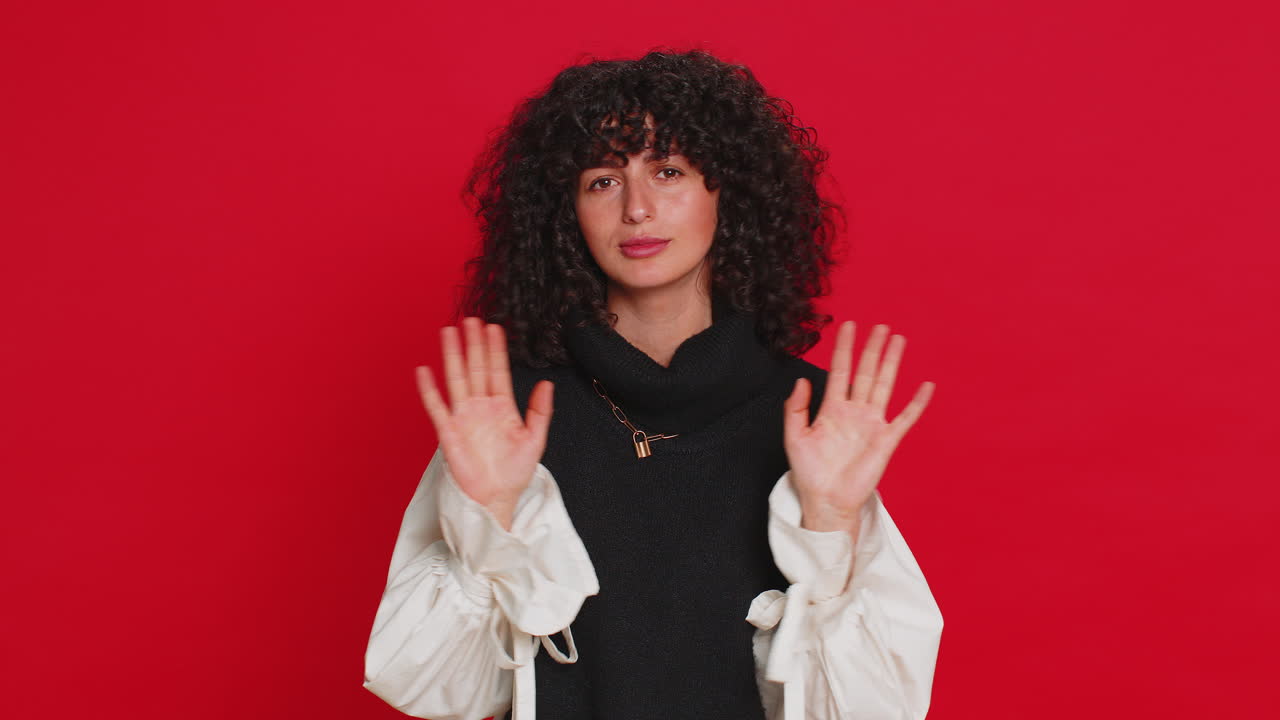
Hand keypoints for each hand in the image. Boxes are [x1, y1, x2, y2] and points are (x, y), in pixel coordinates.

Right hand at [415, 317, 554, 530]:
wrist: (496, 499)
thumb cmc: (515, 473)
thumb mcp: (535, 440)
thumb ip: (540, 412)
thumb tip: (548, 384)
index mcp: (503, 407)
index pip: (498, 371)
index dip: (496, 349)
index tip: (494, 327)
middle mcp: (481, 407)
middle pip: (476, 368)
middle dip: (474, 344)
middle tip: (471, 319)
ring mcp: (464, 417)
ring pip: (456, 379)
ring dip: (453, 356)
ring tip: (449, 332)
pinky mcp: (449, 432)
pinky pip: (437, 407)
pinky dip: (429, 389)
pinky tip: (424, 371)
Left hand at [782, 321, 933, 535]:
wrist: (825, 500)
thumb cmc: (809, 472)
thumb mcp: (794, 437)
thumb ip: (796, 408)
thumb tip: (803, 379)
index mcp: (832, 409)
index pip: (839, 371)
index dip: (843, 348)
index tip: (847, 326)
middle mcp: (854, 412)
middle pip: (866, 372)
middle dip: (872, 349)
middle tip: (881, 326)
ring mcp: (872, 424)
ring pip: (885, 386)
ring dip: (892, 363)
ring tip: (898, 340)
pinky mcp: (886, 441)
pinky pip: (905, 418)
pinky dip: (916, 403)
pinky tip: (926, 386)